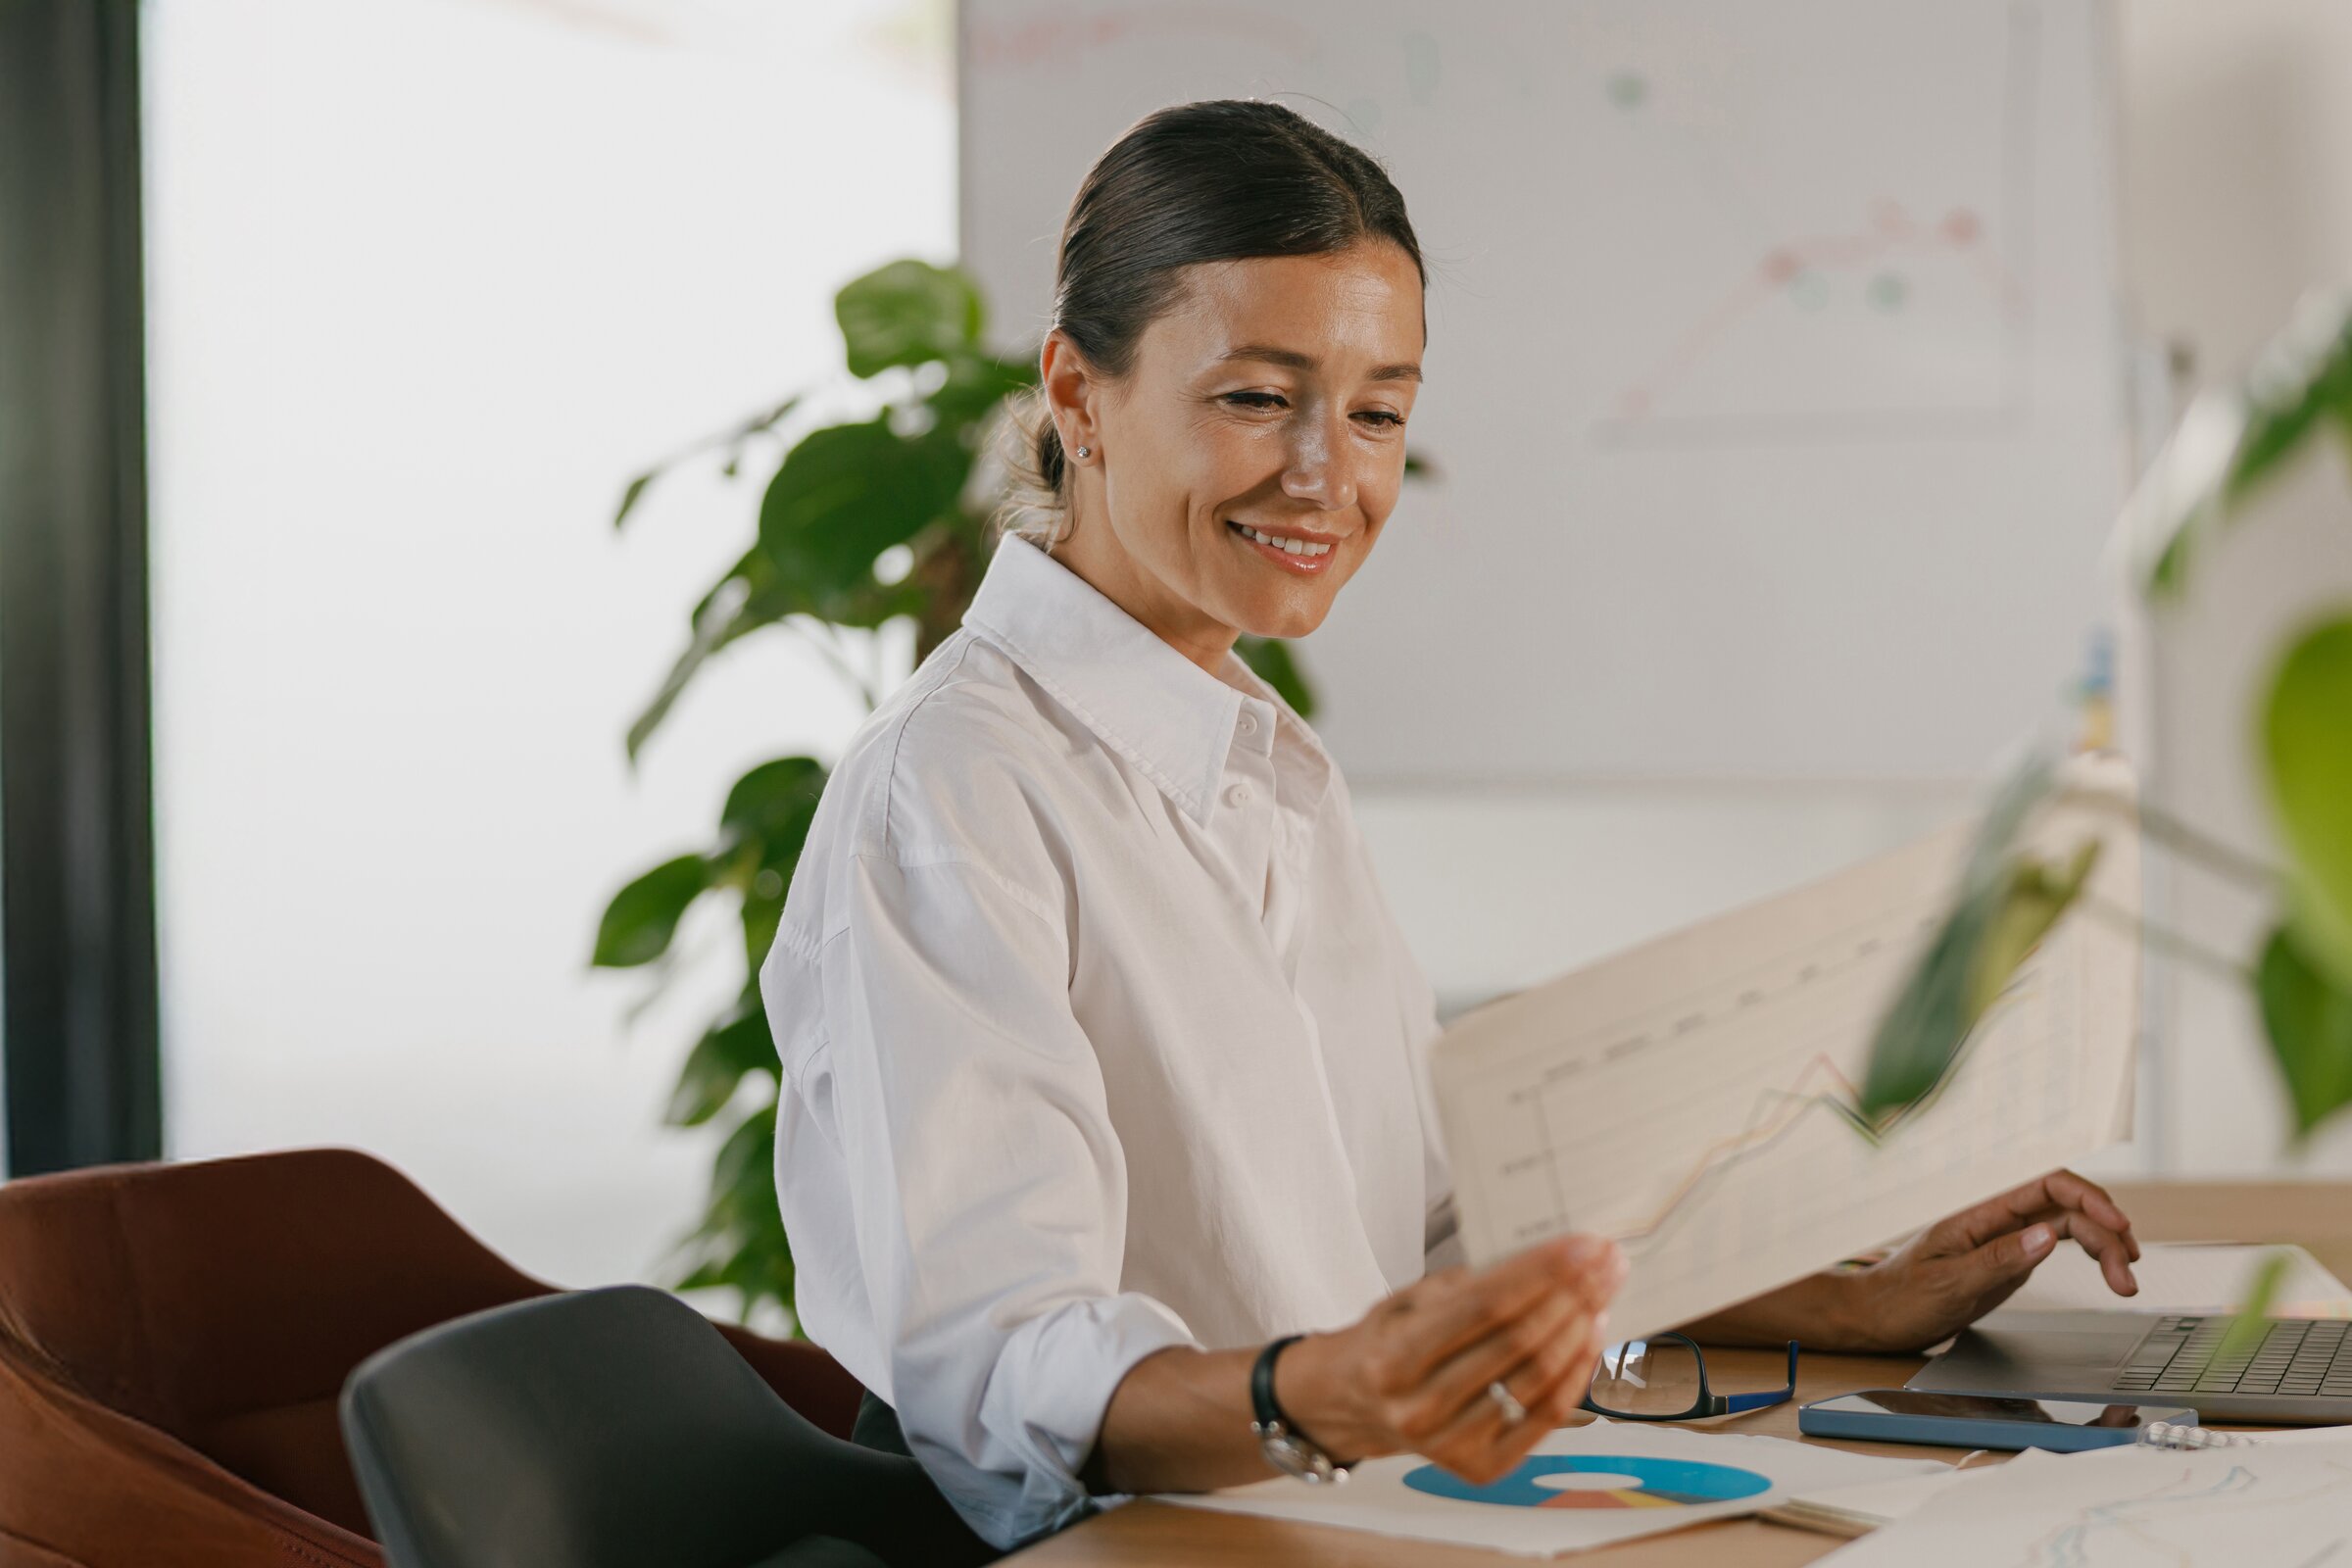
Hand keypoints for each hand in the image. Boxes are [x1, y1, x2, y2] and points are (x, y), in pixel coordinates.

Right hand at [1277, 1235, 1626, 1484]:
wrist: (1356, 1407)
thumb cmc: (1387, 1344)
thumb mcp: (1404, 1301)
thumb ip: (1464, 1287)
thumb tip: (1541, 1264)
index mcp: (1394, 1359)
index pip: (1485, 1306)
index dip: (1540, 1273)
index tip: (1581, 1245)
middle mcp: (1421, 1408)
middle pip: (1518, 1341)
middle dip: (1572, 1294)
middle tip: (1605, 1260)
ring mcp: (1452, 1444)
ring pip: (1539, 1378)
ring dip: (1581, 1328)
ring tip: (1604, 1291)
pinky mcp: (1482, 1467)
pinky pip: (1547, 1414)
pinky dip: (1577, 1371)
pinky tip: (1590, 1335)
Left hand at [1843, 1168, 2139, 1352]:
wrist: (1875, 1317)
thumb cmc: (1899, 1298)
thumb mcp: (1947, 1284)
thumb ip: (1997, 1259)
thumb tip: (2045, 1237)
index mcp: (1978, 1213)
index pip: (2044, 1184)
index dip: (2087, 1197)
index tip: (2116, 1224)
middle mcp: (1997, 1219)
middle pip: (2067, 1206)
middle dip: (2105, 1232)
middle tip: (2126, 1273)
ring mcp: (2007, 1237)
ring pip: (2069, 1226)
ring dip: (2103, 1246)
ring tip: (2125, 1279)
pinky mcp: (2011, 1259)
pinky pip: (2059, 1244)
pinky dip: (2089, 1255)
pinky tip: (2106, 1270)